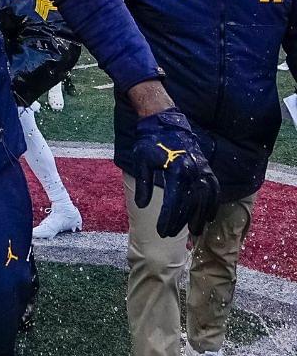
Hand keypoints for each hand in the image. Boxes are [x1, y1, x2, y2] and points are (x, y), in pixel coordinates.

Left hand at [132, 108, 219, 237]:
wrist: (165, 121)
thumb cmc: (149, 141)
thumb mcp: (141, 162)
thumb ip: (144, 185)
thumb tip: (143, 205)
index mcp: (177, 170)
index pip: (175, 202)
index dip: (168, 220)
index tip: (162, 232)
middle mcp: (194, 171)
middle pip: (190, 204)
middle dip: (180, 222)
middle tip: (170, 235)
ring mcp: (203, 169)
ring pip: (205, 199)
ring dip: (199, 217)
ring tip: (194, 232)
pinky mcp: (207, 167)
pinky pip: (214, 189)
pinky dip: (213, 203)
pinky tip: (209, 216)